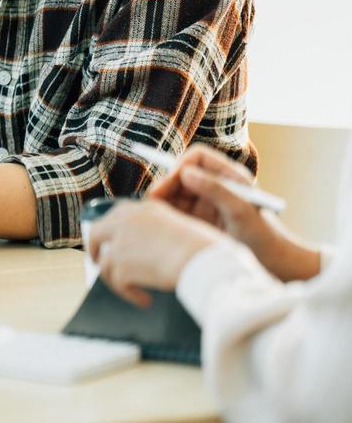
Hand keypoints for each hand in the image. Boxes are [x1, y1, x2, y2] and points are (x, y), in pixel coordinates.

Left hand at [88, 199, 221, 306]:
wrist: (202, 259)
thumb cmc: (206, 248)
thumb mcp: (183, 226)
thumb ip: (162, 231)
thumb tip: (155, 249)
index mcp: (145, 208)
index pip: (117, 215)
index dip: (112, 231)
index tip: (112, 241)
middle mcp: (126, 220)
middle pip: (96, 233)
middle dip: (94, 248)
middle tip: (97, 261)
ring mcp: (119, 242)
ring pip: (105, 264)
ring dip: (117, 281)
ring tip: (134, 292)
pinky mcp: (119, 264)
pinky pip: (117, 284)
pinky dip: (129, 294)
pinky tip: (146, 301)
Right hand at [149, 144, 320, 281]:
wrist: (272, 267)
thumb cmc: (263, 237)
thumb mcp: (240, 211)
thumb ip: (215, 189)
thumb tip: (185, 172)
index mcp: (229, 176)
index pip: (197, 157)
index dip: (182, 164)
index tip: (172, 178)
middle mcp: (214, 187)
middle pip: (180, 175)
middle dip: (166, 184)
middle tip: (153, 198)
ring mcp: (204, 204)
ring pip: (172, 194)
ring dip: (162, 201)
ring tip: (155, 214)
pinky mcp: (196, 222)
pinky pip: (173, 212)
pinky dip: (164, 216)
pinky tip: (161, 226)